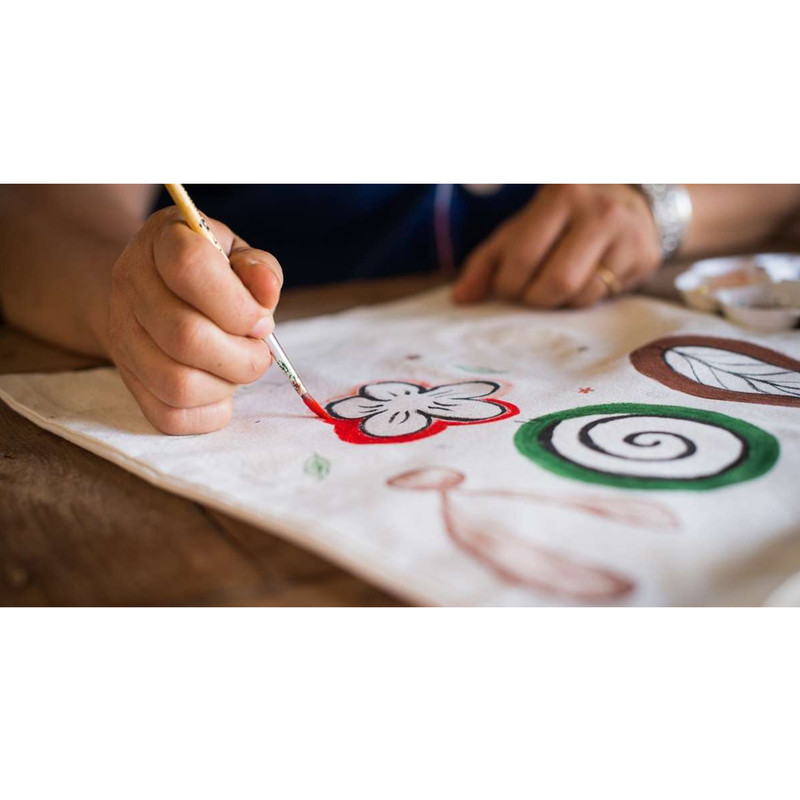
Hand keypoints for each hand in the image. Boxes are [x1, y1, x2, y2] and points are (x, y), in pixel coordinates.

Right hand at [103, 207, 281, 434]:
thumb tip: (266, 292)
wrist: (152, 288)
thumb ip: (258, 268)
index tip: (261, 319)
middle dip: (243, 355)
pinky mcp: (128, 380)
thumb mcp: (236, 254)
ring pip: (177, 384)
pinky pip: (169, 416)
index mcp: (161, 240)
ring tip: (239, 366)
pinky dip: (210, 412)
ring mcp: (122, 335)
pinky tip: (220, 386)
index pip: (189, 266)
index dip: (237, 303)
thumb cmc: (210, 272)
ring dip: (227, 384)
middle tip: (260, 351)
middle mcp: (130, 285)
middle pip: (185, 336)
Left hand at [452, 184, 660, 308]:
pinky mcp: (644, 256)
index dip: (508, 284)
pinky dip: (582, 299)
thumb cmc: (564, 218)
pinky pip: (602, 297)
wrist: (633, 201)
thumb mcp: (523, 228)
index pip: (523, 257)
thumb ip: (487, 261)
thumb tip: (460, 298)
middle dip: (534, 297)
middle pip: (555, 282)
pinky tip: (583, 281)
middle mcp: (598, 210)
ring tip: (556, 285)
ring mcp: (626, 233)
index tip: (508, 284)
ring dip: (558, 302)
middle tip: (531, 292)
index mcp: (560, 195)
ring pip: (580, 294)